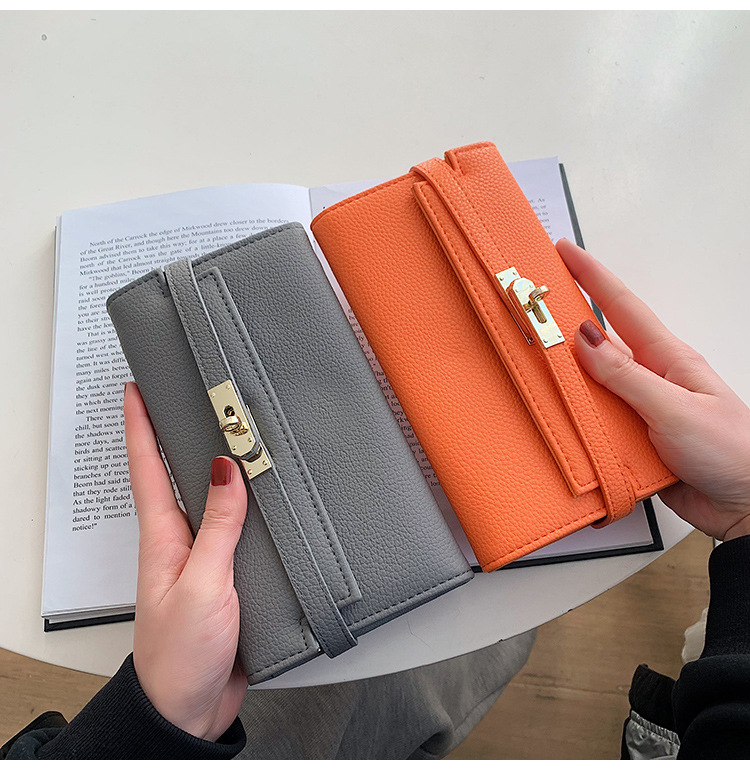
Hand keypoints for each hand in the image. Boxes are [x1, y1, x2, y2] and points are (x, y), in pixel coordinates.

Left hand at [124, 382, 247, 740]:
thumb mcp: (201, 584)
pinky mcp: (227, 575)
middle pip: (176, 475)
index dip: (140, 425)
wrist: (190, 706)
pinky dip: (248, 506)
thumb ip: (217, 527)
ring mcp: (203, 557)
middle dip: (177, 432)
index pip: (147, 467)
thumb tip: (225, 470)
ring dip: (218, 466)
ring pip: (212, 499)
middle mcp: (180, 541)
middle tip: (190, 396)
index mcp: (163, 537)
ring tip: (231, 433)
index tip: (137, 388)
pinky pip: (237, 529)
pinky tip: (263, 498)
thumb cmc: (179, 654)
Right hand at [557, 238, 749, 541]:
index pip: (621, 305)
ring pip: (591, 384)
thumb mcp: (675, 408)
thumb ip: (627, 376)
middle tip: (532, 303)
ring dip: (565, 376)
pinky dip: (573, 419)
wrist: (745, 506)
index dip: (592, 275)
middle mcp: (649, 379)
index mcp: (667, 358)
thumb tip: (585, 337)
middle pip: (599, 341)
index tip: (564, 251)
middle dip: (566, 319)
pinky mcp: (630, 439)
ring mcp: (638, 409)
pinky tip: (555, 418)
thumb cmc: (731, 450)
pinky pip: (592, 422)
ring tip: (532, 362)